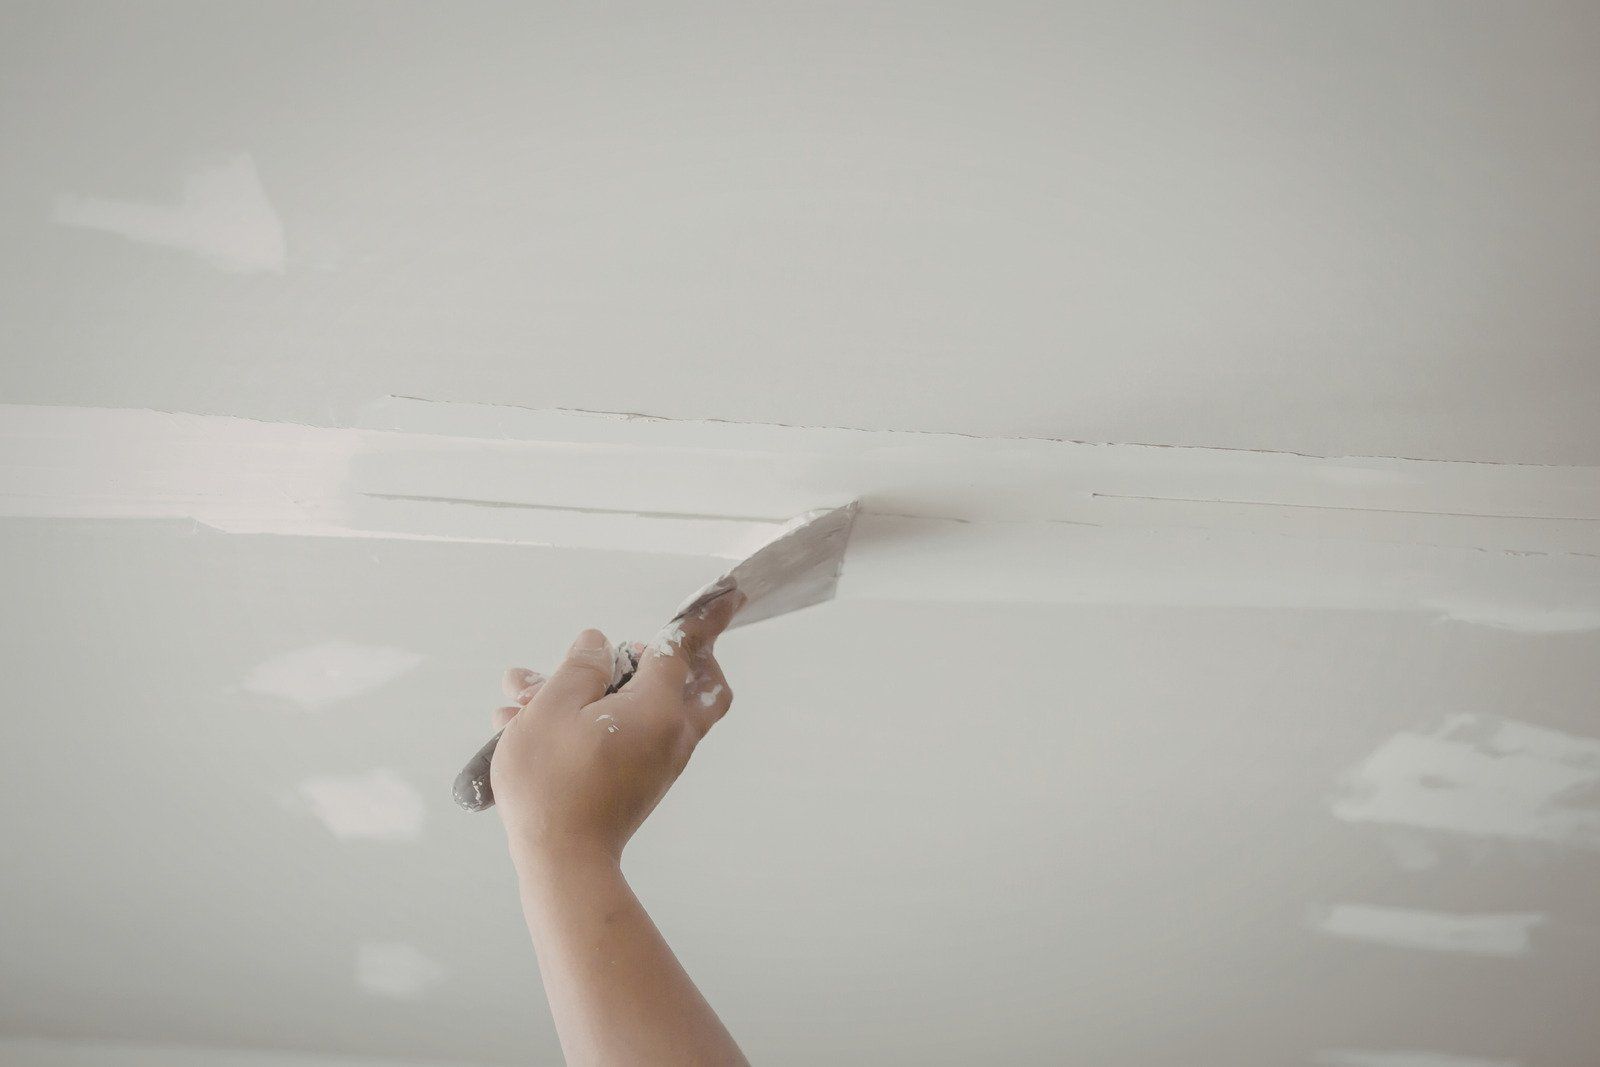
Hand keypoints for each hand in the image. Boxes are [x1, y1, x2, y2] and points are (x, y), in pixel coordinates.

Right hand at [490, 588, 743, 869]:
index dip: (705, 617)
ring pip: (648, 707)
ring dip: (600, 691)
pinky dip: (594, 721)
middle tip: (623, 653)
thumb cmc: (553, 786)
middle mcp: (672, 732)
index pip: (685, 647)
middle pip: (694, 682)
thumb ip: (581, 667)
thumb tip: (598, 644)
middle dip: (663, 657)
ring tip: (529, 690)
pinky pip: (628, 735)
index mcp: (658, 707)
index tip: (730, 594)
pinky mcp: (641, 780)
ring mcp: (660, 760)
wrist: (563, 863)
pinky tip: (529, 721)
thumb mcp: (552, 709)